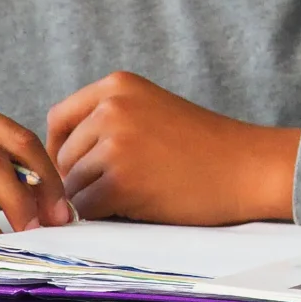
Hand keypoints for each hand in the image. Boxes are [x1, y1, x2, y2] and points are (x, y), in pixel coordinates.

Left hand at [46, 72, 300, 224]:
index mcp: (117, 86)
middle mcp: (111, 108)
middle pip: (63, 157)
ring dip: (96, 200)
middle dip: (81, 180)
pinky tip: (140, 207)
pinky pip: (88, 208)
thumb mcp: (151, 111)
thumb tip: (51, 161)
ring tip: (140, 194)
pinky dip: (107, 215)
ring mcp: (116, 143)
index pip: (58, 119)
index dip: (61, 150)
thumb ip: (106, 122)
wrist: (249, 167)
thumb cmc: (203, 147)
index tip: (79, 170)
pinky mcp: (122, 180)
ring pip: (73, 186)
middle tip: (123, 188)